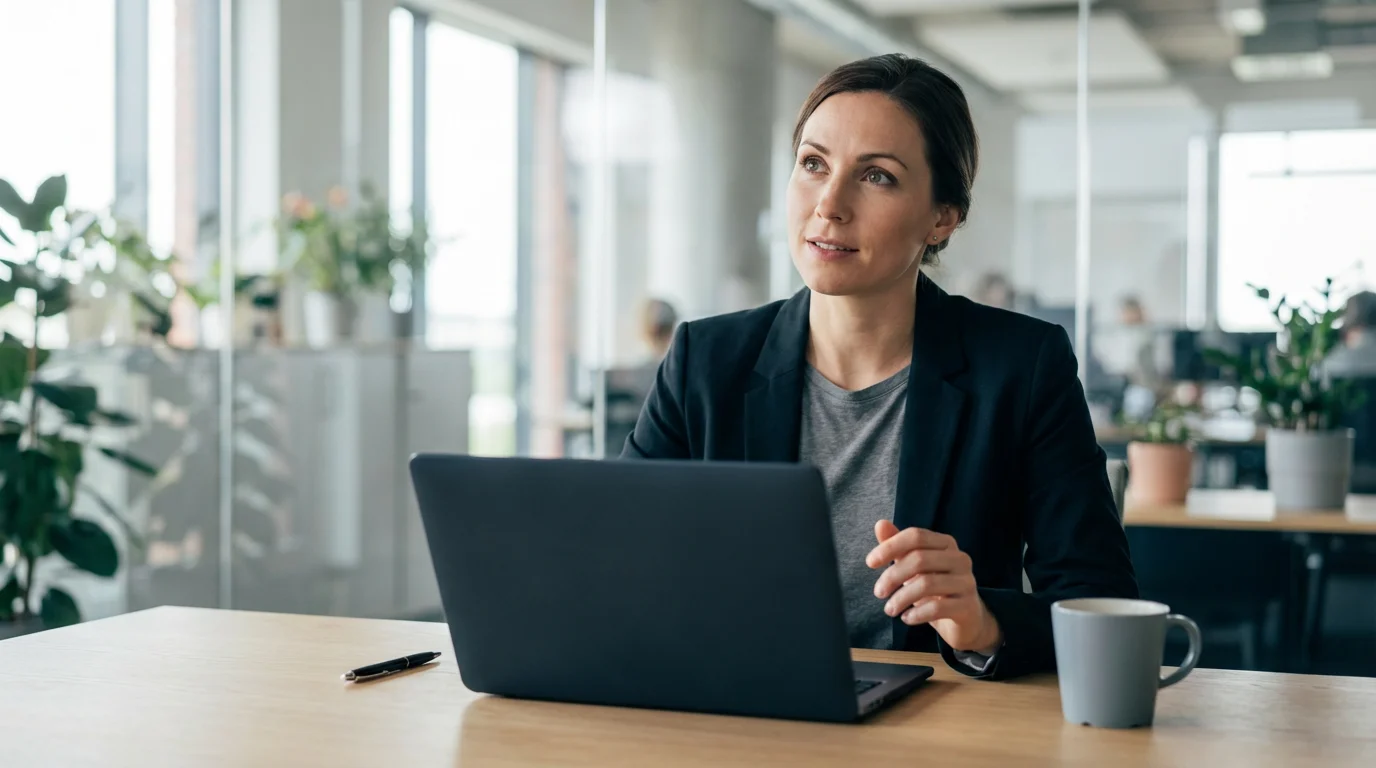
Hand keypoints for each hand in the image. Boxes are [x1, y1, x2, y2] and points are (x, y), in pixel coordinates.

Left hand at [866, 520, 1001, 653]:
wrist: (965, 619)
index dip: (890, 547)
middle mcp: (960, 558)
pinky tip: (906, 618)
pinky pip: (937, 607)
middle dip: (892, 576)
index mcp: (946, 543)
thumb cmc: (935, 588)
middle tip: (878, 592)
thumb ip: (898, 546)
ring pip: (926, 584)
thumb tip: (880, 524)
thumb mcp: (914, 567)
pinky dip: (916, 614)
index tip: (870, 562)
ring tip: (890, 609)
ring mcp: (966, 582)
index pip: (915, 536)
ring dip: (901, 598)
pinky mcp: (968, 606)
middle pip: (919, 559)